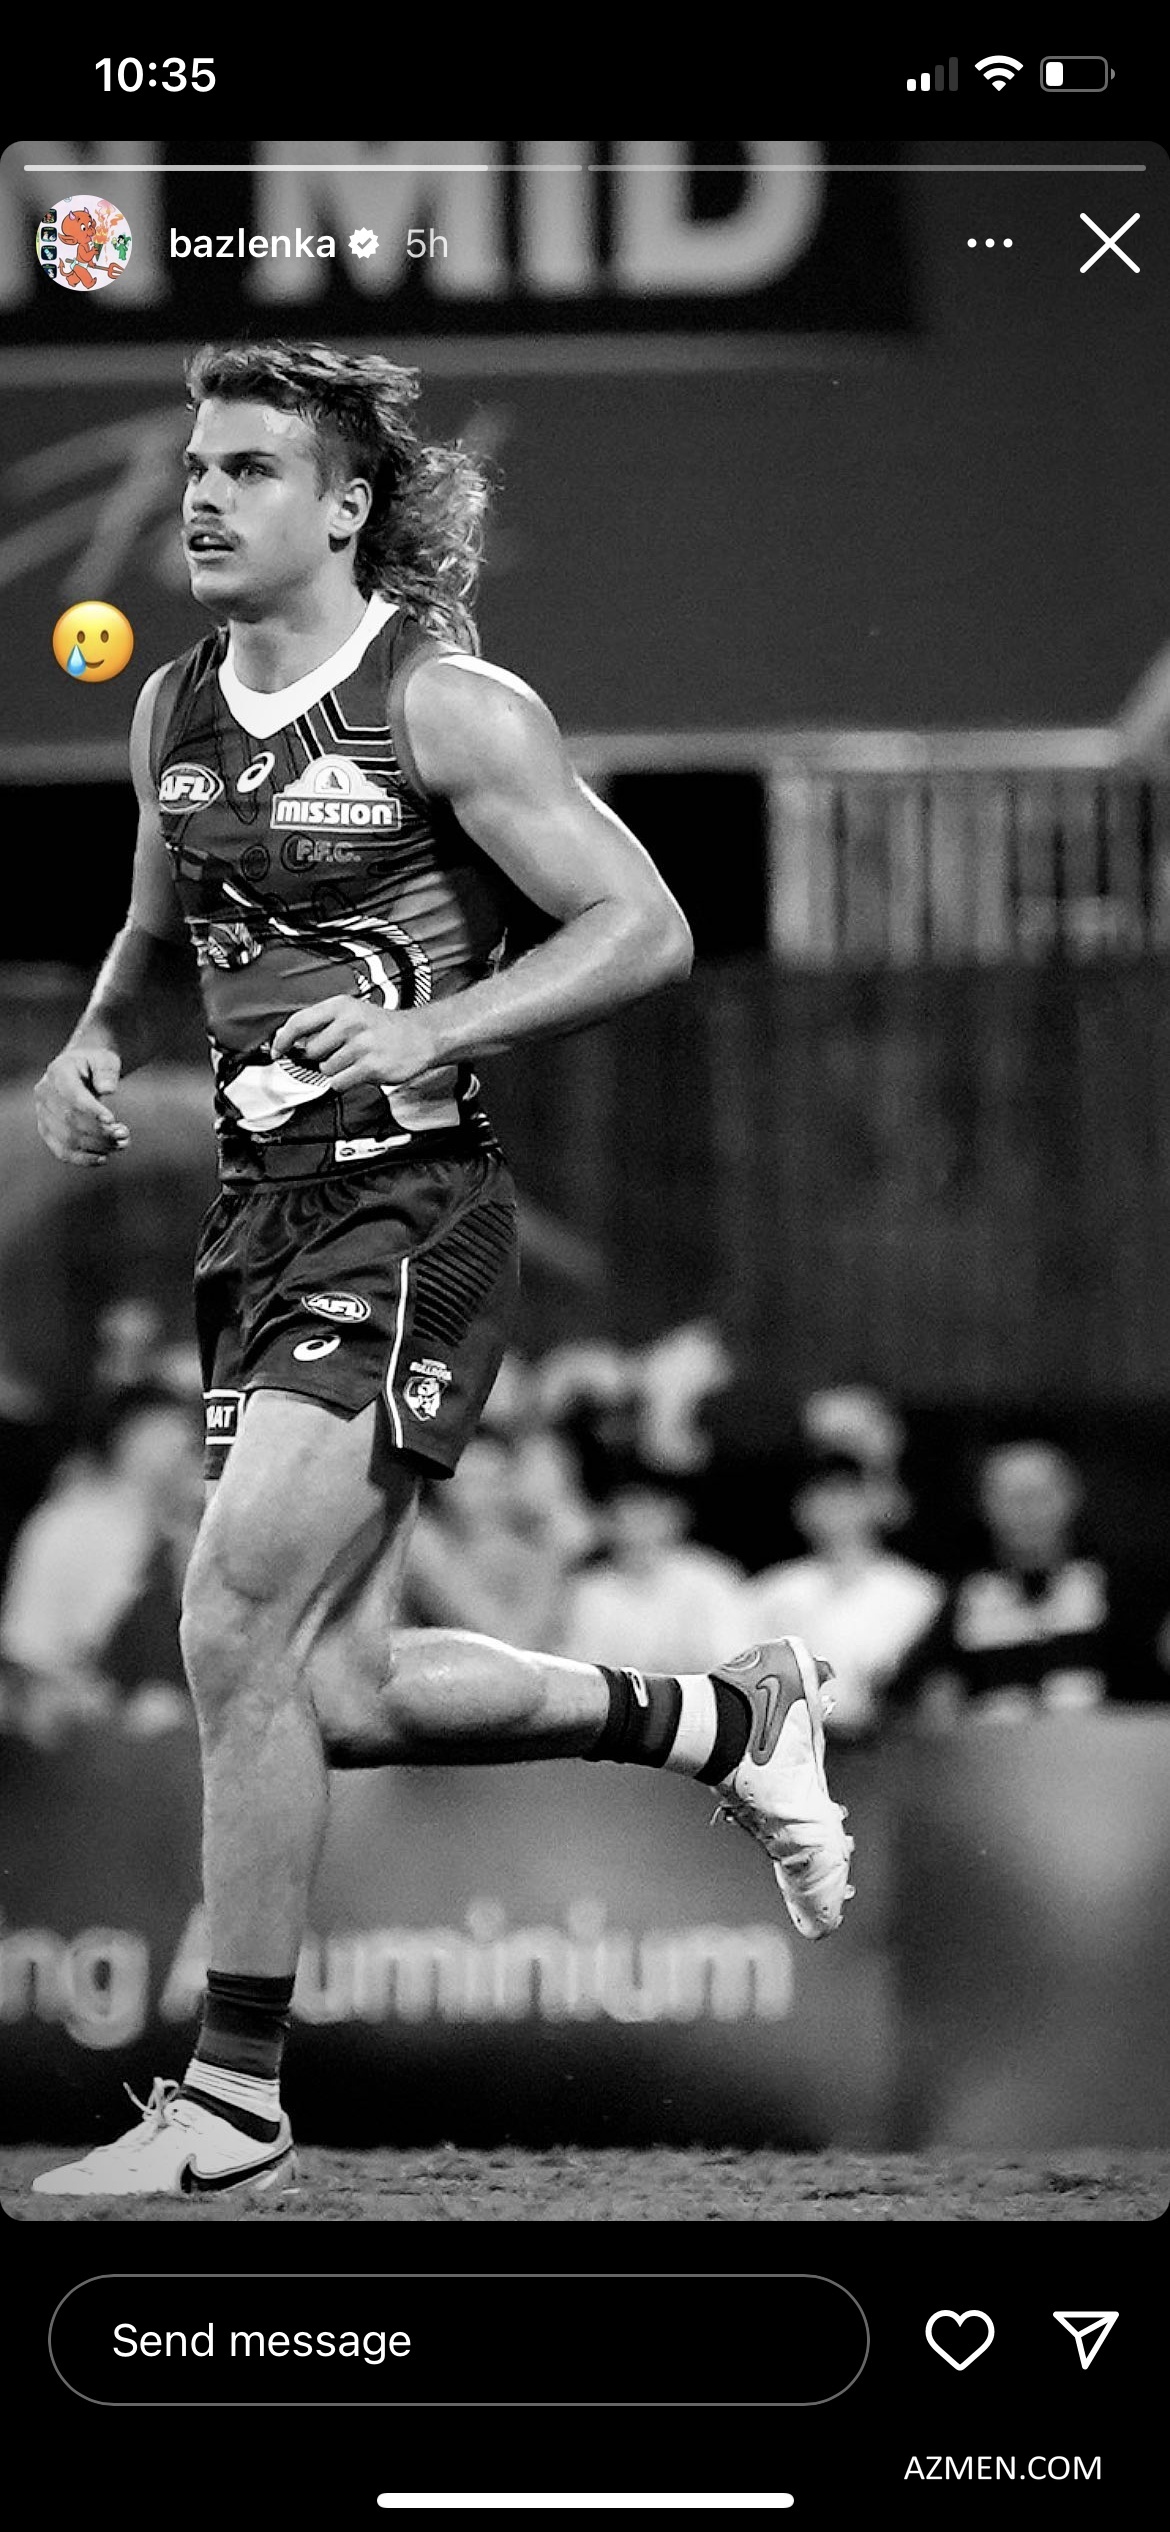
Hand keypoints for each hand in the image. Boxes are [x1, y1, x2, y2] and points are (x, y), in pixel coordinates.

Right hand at [34, 1046, 129, 1165]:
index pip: (72, 1096)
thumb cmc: (96, 1063)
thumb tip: (108, 1089)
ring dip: (96, 1146)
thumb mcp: (105, 1059)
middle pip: (69, 1120)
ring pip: (67, 1138)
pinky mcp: (47, 1131)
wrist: (81, 1069)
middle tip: (123, 1135)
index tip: (112, 1120)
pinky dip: (83, 1159)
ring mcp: (42, 1114)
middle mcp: (44, 1094)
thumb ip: (106, 1071)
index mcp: (58, 1072)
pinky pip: (62, 1151)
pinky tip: (104, 1158)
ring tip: (121, 1144)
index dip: (91, 1110)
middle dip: (99, 1132)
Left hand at [271, 996, 438, 1091]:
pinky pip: (340, 1083)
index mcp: (341, 1006)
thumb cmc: (383, 1027)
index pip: (299, 1021)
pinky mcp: (370, 1066)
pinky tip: (361, 1070)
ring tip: (356, 1059)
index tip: (277, 1050)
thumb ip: (323, 1024)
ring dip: (337, 1070)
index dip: (283, 1039)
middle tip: (340, 1052)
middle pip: (311, 1051)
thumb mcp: (353, 1013)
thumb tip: (292, 1042)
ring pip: (326, 1069)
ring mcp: (361, 1045)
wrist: (420, 1036)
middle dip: (321, 1056)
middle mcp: (350, 1023)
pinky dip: (346, 1082)